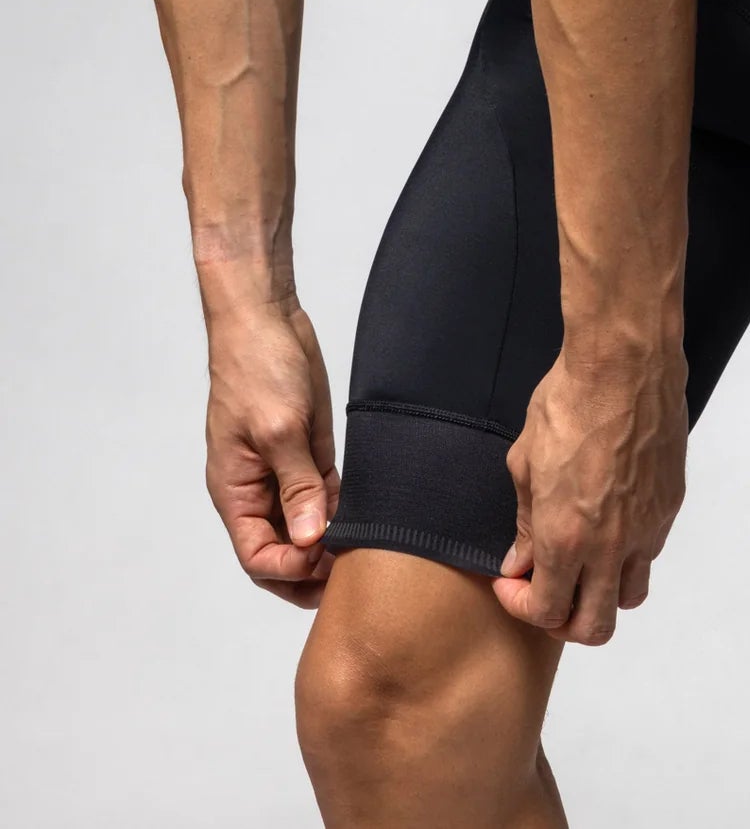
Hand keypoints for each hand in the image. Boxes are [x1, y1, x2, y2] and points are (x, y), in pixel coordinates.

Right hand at [203, 289, 340, 607]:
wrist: (268, 322)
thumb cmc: (258, 369)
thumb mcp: (279, 430)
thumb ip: (297, 486)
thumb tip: (311, 539)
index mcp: (236, 493)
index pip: (257, 557)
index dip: (291, 568)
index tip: (326, 558)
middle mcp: (259, 492)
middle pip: (283, 553)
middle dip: (313, 570)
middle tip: (353, 571)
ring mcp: (286, 474)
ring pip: (308, 530)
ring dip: (333, 543)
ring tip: (367, 549)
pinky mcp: (310, 453)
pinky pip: (326, 497)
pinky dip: (343, 512)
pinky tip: (368, 516)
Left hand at [493, 346, 687, 644]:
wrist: (626, 364)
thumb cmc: (568, 403)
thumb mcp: (526, 461)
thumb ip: (526, 521)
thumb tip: (522, 559)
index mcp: (567, 538)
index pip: (546, 611)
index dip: (521, 606)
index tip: (512, 580)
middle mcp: (612, 545)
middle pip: (594, 627)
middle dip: (563, 621)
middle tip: (547, 591)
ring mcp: (648, 528)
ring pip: (629, 596)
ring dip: (602, 593)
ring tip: (582, 563)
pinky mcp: (670, 504)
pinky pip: (650, 550)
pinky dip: (628, 553)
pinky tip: (610, 520)